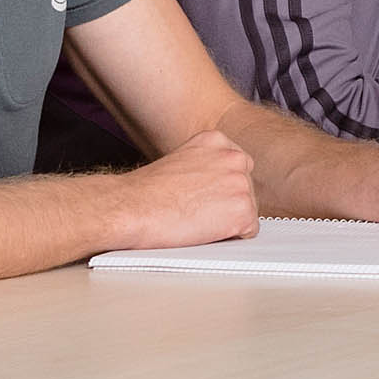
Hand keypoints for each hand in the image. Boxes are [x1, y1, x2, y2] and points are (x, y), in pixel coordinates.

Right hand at [106, 129, 257, 250]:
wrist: (130, 207)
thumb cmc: (144, 192)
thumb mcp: (179, 162)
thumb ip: (204, 167)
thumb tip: (217, 186)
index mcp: (216, 140)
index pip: (237, 168)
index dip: (219, 189)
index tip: (201, 196)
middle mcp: (234, 157)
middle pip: (246, 189)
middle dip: (227, 204)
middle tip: (195, 211)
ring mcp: (241, 183)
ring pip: (248, 210)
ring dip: (227, 221)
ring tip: (194, 219)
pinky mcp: (243, 211)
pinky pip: (249, 232)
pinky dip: (230, 237)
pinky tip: (204, 230)